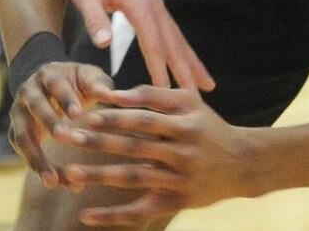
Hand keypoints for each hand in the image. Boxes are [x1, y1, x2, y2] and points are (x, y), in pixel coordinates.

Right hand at [9, 60, 116, 183]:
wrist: (50, 85)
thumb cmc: (75, 82)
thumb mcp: (88, 76)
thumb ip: (98, 84)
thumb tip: (109, 96)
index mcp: (47, 74)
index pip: (55, 85)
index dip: (65, 98)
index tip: (78, 115)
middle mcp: (28, 92)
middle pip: (35, 106)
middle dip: (48, 122)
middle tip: (63, 137)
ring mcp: (18, 113)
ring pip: (21, 135)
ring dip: (35, 157)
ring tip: (53, 179)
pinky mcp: (16, 132)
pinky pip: (22, 152)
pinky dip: (37, 167)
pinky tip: (55, 182)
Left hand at [53, 85, 258, 225]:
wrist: (244, 163)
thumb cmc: (208, 126)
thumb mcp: (190, 102)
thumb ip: (155, 94)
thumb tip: (115, 93)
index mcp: (184, 124)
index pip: (144, 119)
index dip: (116, 117)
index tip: (87, 115)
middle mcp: (182, 153)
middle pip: (133, 148)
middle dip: (97, 143)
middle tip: (65, 137)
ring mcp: (178, 180)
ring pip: (133, 178)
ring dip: (99, 176)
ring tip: (69, 174)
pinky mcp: (176, 203)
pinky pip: (141, 212)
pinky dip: (113, 216)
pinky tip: (86, 216)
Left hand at [61, 0, 211, 94]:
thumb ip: (94, 18)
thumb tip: (104, 43)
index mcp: (139, 4)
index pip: (153, 43)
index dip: (160, 69)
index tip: (168, 94)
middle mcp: (153, 4)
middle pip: (174, 43)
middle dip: (187, 71)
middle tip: (199, 99)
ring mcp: (155, 3)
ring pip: (178, 38)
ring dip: (192, 62)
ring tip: (208, 85)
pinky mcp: (152, 4)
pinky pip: (171, 31)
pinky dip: (182, 49)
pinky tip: (187, 61)